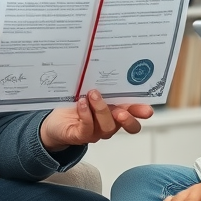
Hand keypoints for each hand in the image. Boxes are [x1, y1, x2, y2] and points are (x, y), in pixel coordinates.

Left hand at [39, 89, 153, 151]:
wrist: (53, 122)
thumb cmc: (75, 104)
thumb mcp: (90, 92)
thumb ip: (102, 85)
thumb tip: (108, 65)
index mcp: (116, 111)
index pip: (135, 114)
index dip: (142, 112)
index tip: (147, 109)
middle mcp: (110, 124)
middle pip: (129, 127)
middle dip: (129, 119)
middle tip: (122, 112)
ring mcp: (96, 132)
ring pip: (107, 127)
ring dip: (101, 109)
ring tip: (93, 94)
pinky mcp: (80, 136)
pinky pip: (87, 128)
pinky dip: (86, 115)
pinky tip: (82, 103)